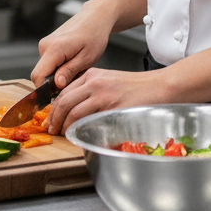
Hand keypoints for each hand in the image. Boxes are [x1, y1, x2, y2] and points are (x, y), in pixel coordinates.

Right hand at [32, 0, 115, 93]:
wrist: (95, 18)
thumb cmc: (94, 36)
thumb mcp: (86, 58)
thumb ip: (69, 71)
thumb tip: (56, 85)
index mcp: (54, 49)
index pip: (38, 76)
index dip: (46, 90)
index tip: (60, 95)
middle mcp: (45, 46)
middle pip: (41, 75)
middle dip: (54, 84)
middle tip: (75, 80)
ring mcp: (45, 44)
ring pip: (45, 70)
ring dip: (58, 76)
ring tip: (77, 69)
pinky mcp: (48, 45)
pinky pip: (48, 64)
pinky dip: (58, 68)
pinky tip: (73, 63)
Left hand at [46, 67, 168, 134]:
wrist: (158, 87)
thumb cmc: (136, 88)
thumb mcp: (109, 82)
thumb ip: (92, 91)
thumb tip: (75, 111)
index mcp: (92, 75)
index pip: (64, 91)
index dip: (54, 107)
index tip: (51, 118)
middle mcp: (94, 82)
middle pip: (64, 101)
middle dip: (54, 118)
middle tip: (51, 129)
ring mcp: (102, 94)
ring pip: (73, 110)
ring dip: (64, 125)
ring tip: (62, 134)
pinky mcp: (111, 106)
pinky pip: (88, 118)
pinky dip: (79, 128)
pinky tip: (77, 134)